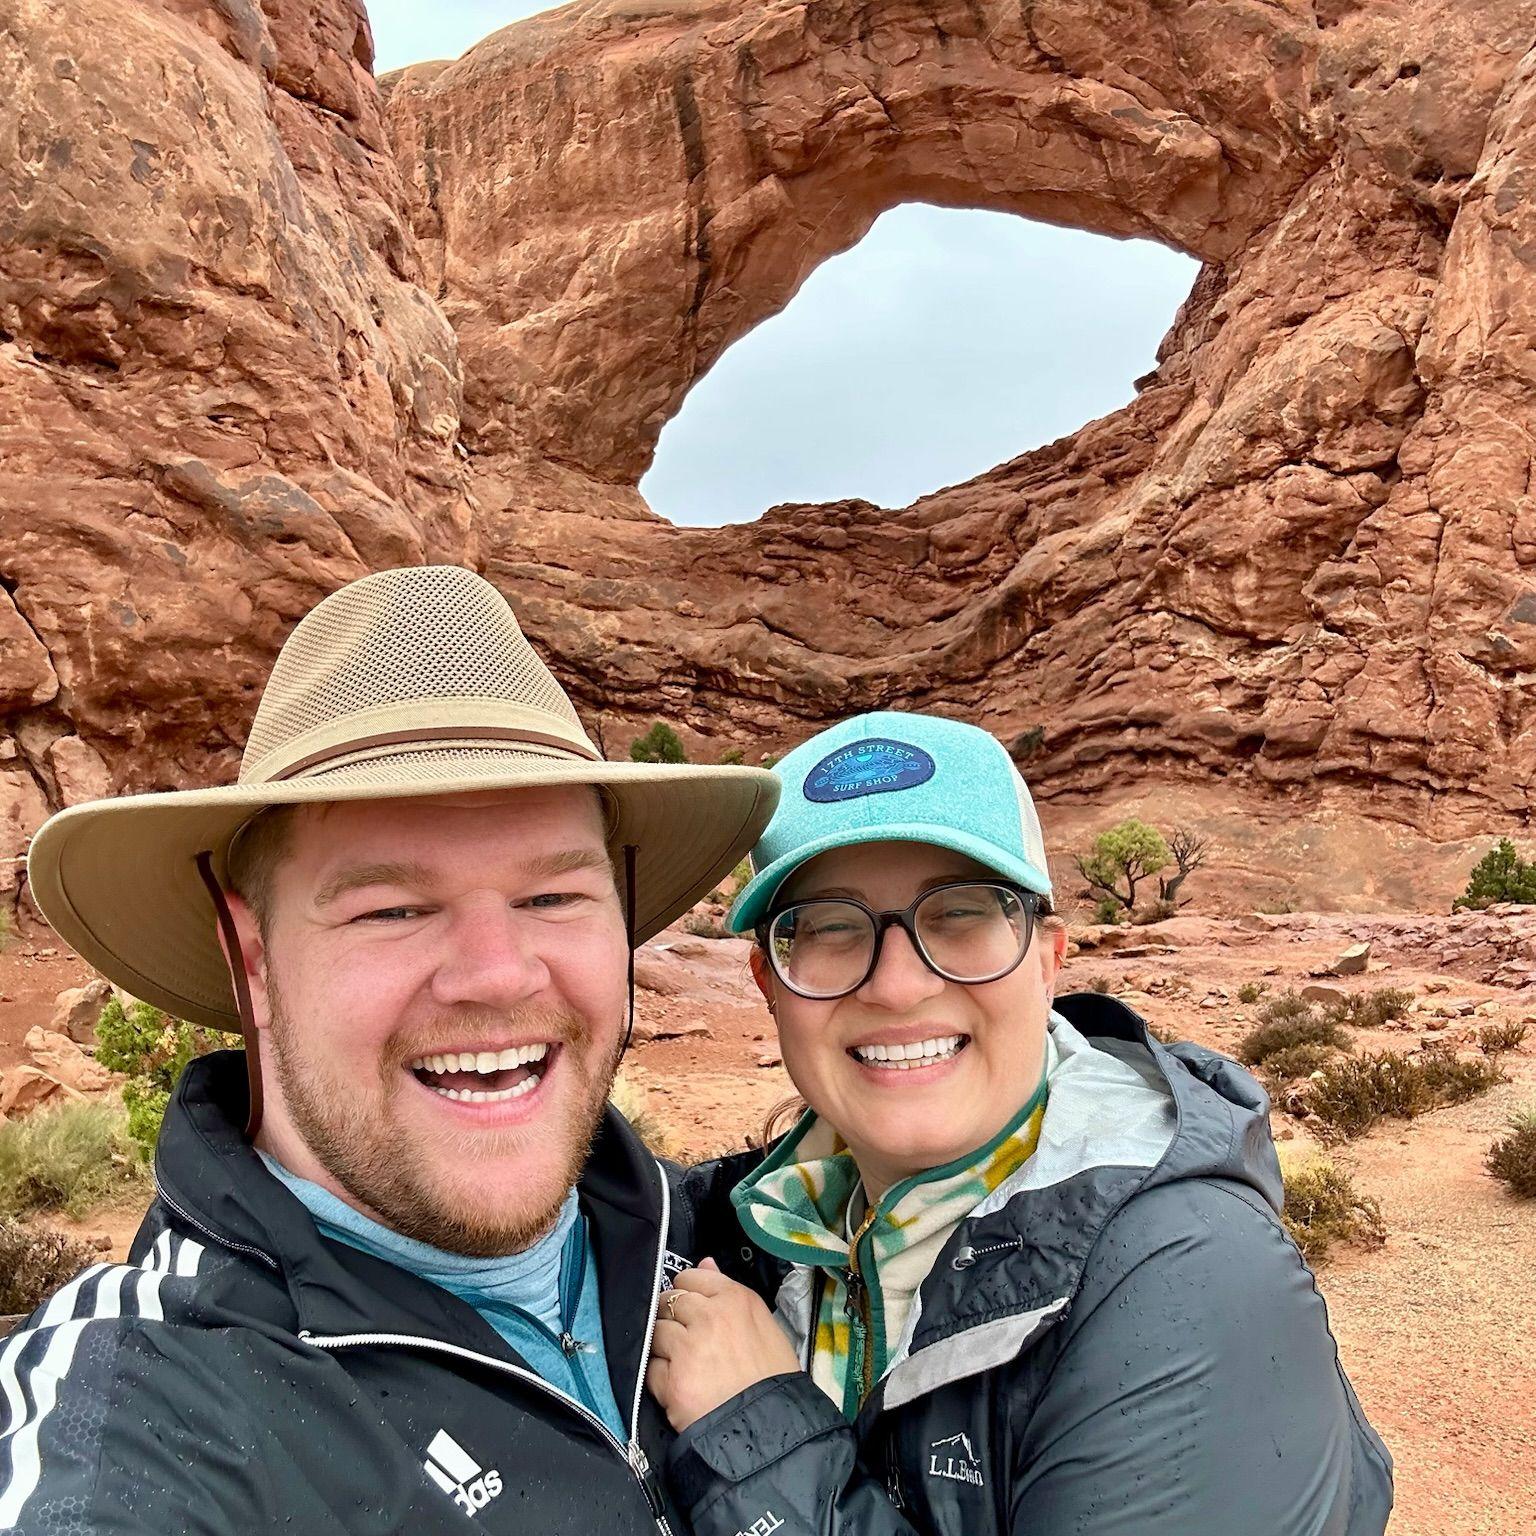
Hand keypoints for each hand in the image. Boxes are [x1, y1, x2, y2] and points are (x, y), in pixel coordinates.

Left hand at [646, 1258, 802, 1431]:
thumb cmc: (773, 1379)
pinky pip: (652, 1367)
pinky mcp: (672, 1379)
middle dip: (672, 1318)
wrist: (770, 1428)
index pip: (691, 1277)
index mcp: (735, 1298)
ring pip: (656, 1331)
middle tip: (685, 1340)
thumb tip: (705, 1263)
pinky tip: (680, 1388)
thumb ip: (729, 1293)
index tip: (691, 1310)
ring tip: (685, 1366)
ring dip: (664, 1347)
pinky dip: (660, 1378)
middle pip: (668, 1301)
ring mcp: (688, 1346)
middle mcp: (709, 1316)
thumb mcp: (764, 1327)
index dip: (687, 1294)